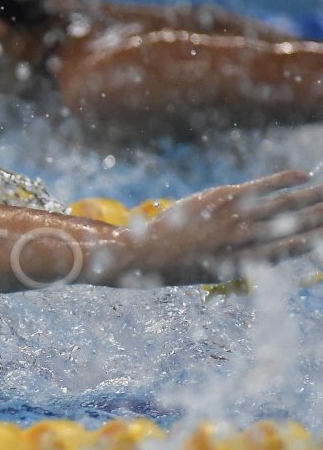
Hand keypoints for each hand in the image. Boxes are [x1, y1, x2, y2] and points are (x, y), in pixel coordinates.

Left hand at [127, 171, 322, 284]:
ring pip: (283, 205)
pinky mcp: (221, 198)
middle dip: (319, 217)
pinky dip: (283, 180)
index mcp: (246, 263)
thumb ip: (244, 261)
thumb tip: (270, 251)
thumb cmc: (178, 265)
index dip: (313, 240)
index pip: (290, 250)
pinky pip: (260, 187)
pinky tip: (304, 176)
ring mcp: (233, 218)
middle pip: (293, 226)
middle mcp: (244, 241)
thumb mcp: (216, 273)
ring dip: (311, 197)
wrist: (144, 254)